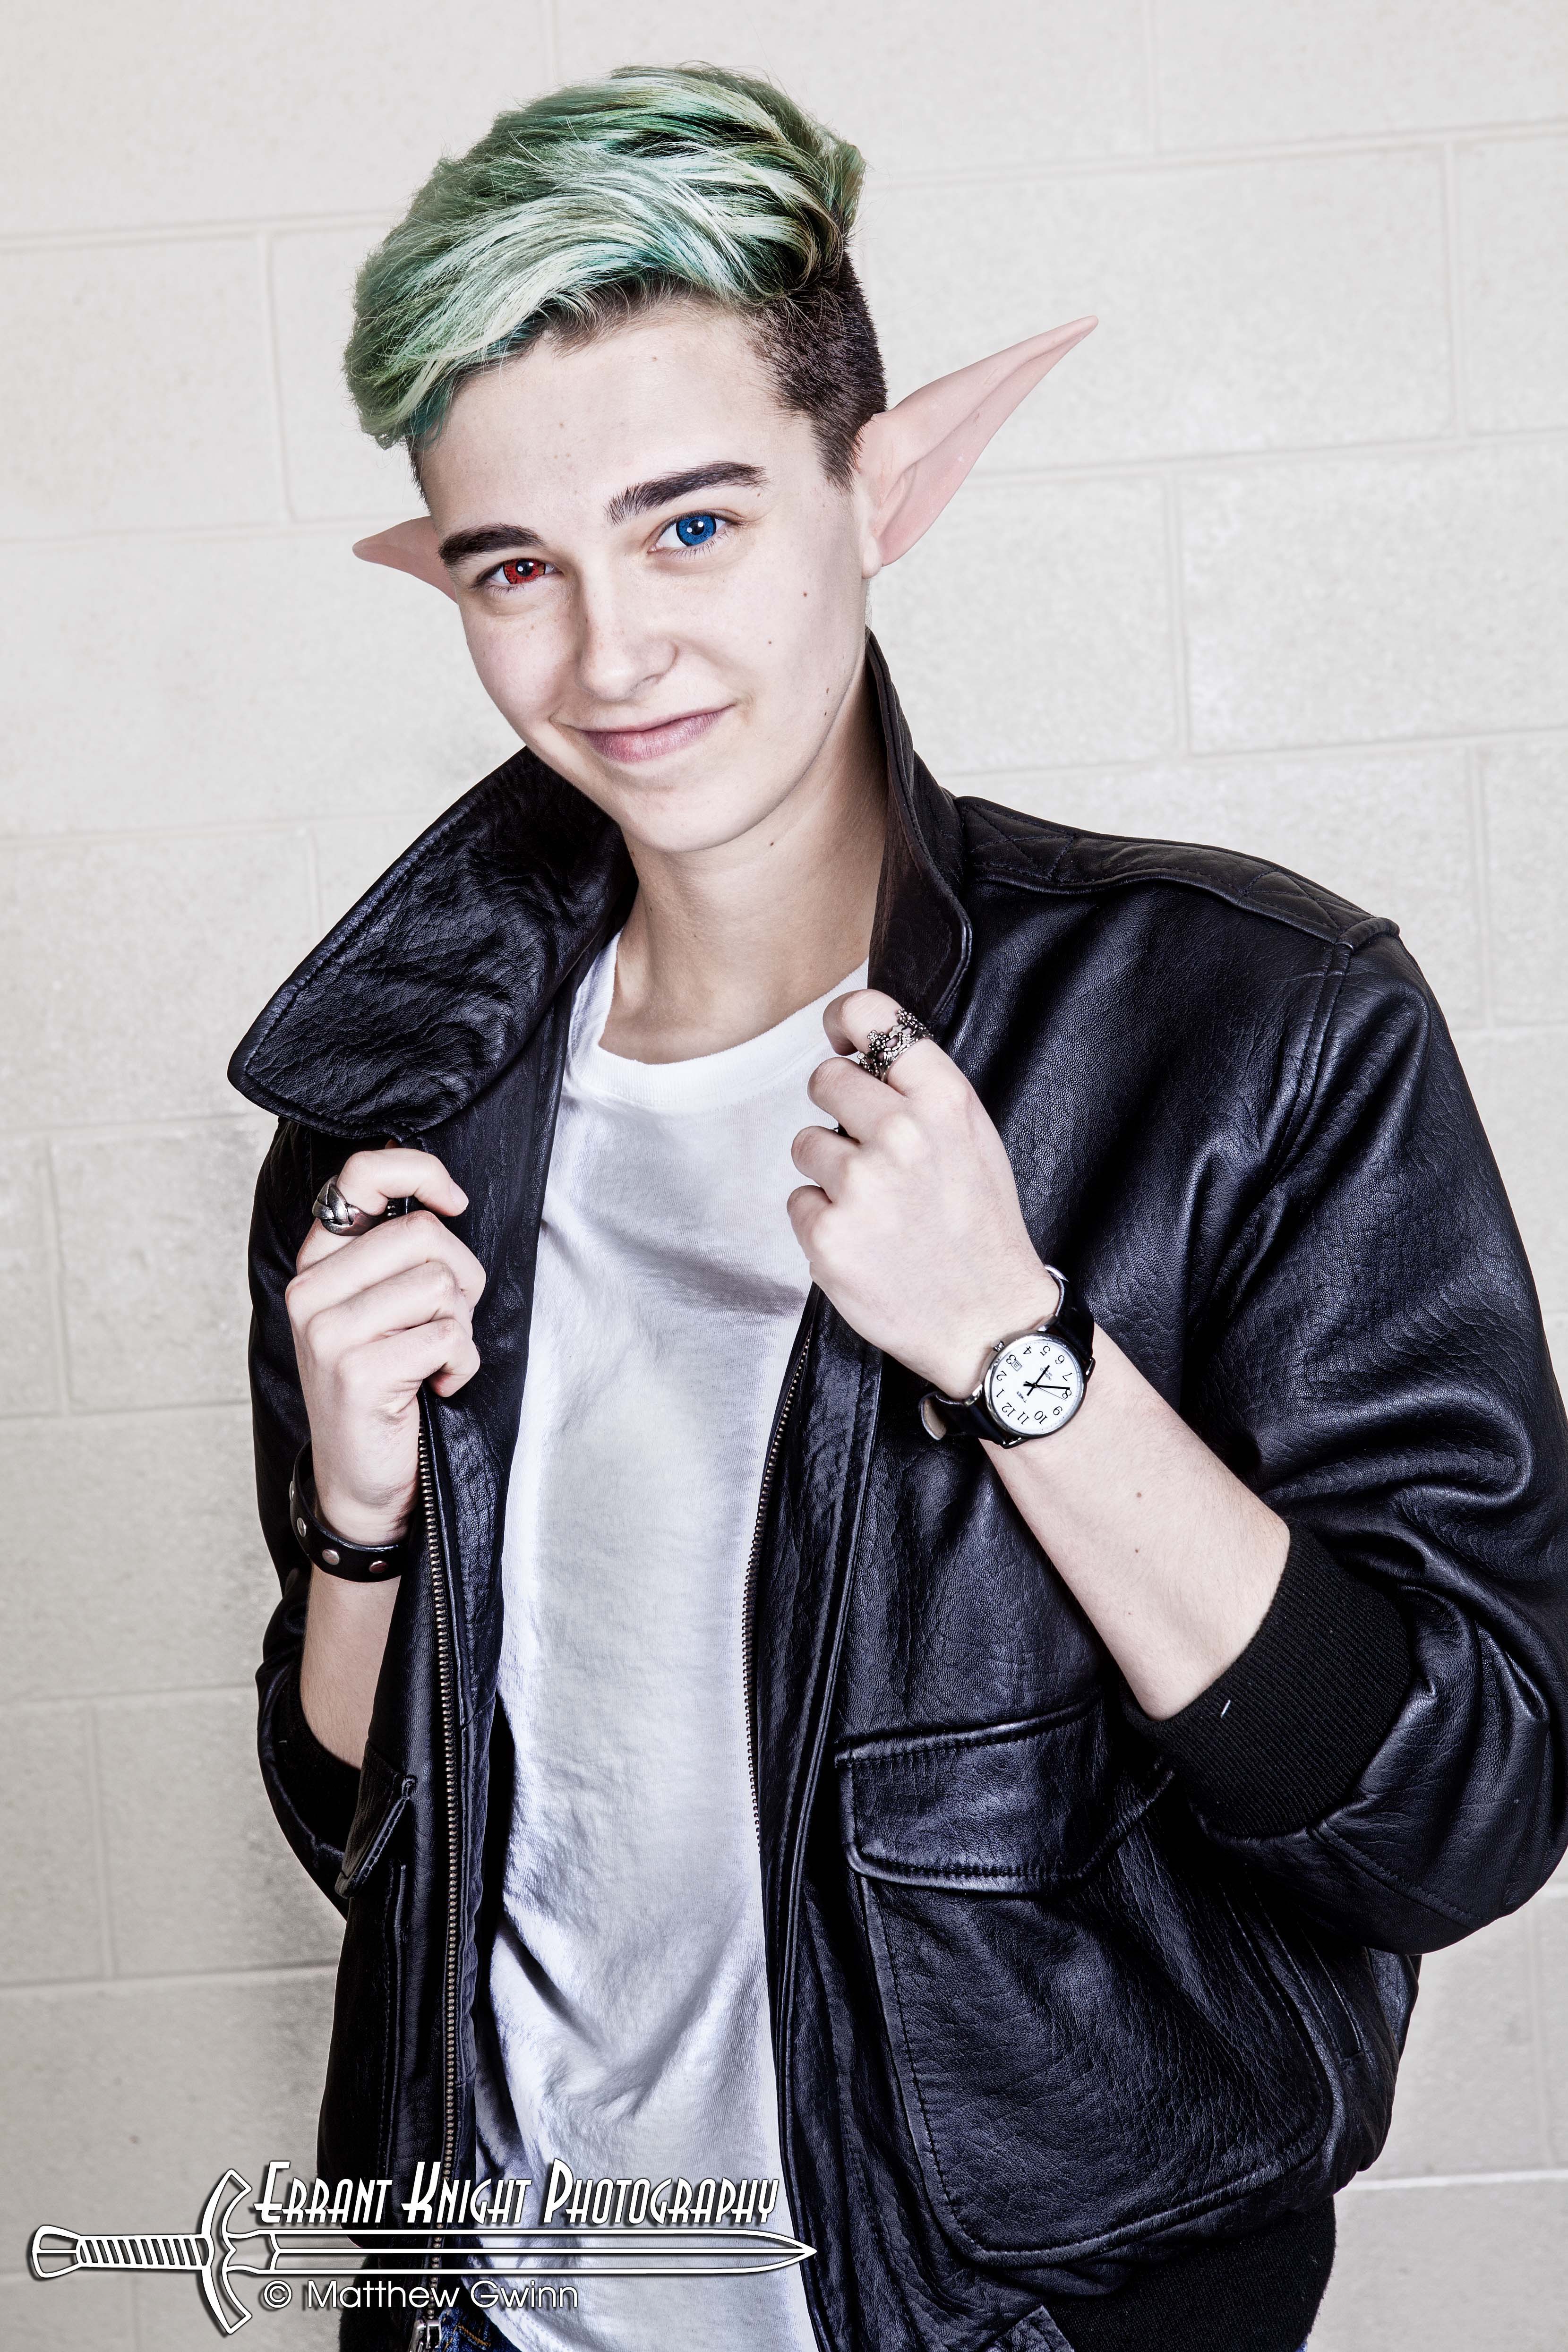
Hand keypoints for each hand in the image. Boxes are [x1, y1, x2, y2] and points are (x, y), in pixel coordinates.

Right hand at [286, 1148, 484, 1546]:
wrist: (361, 1481)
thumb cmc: (387, 1387)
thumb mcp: (382, 1310)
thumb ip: (396, 1255)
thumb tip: (440, 1196)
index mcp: (319, 1264)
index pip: (361, 1177)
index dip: (419, 1171)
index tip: (453, 1199)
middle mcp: (312, 1291)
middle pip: (423, 1232)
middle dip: (461, 1275)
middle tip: (448, 1320)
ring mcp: (328, 1331)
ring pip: (440, 1284)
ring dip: (460, 1326)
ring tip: (435, 1358)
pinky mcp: (357, 1371)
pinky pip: (446, 1337)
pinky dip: (461, 1364)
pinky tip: (437, 1387)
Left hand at [788, 990, 1058, 1394]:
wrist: (988, 1321)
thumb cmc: (980, 1226)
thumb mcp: (973, 1138)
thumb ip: (922, 1091)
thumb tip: (859, 1047)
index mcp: (944, 1101)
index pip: (872, 1016)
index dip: (844, 1019)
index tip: (839, 1036)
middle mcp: (901, 1134)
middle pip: (825, 1079)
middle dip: (837, 1108)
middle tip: (869, 1148)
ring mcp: (860, 1185)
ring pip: (805, 1143)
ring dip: (829, 1171)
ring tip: (877, 1207)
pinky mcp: (827, 1234)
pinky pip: (798, 1201)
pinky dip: (823, 1221)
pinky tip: (866, 1242)